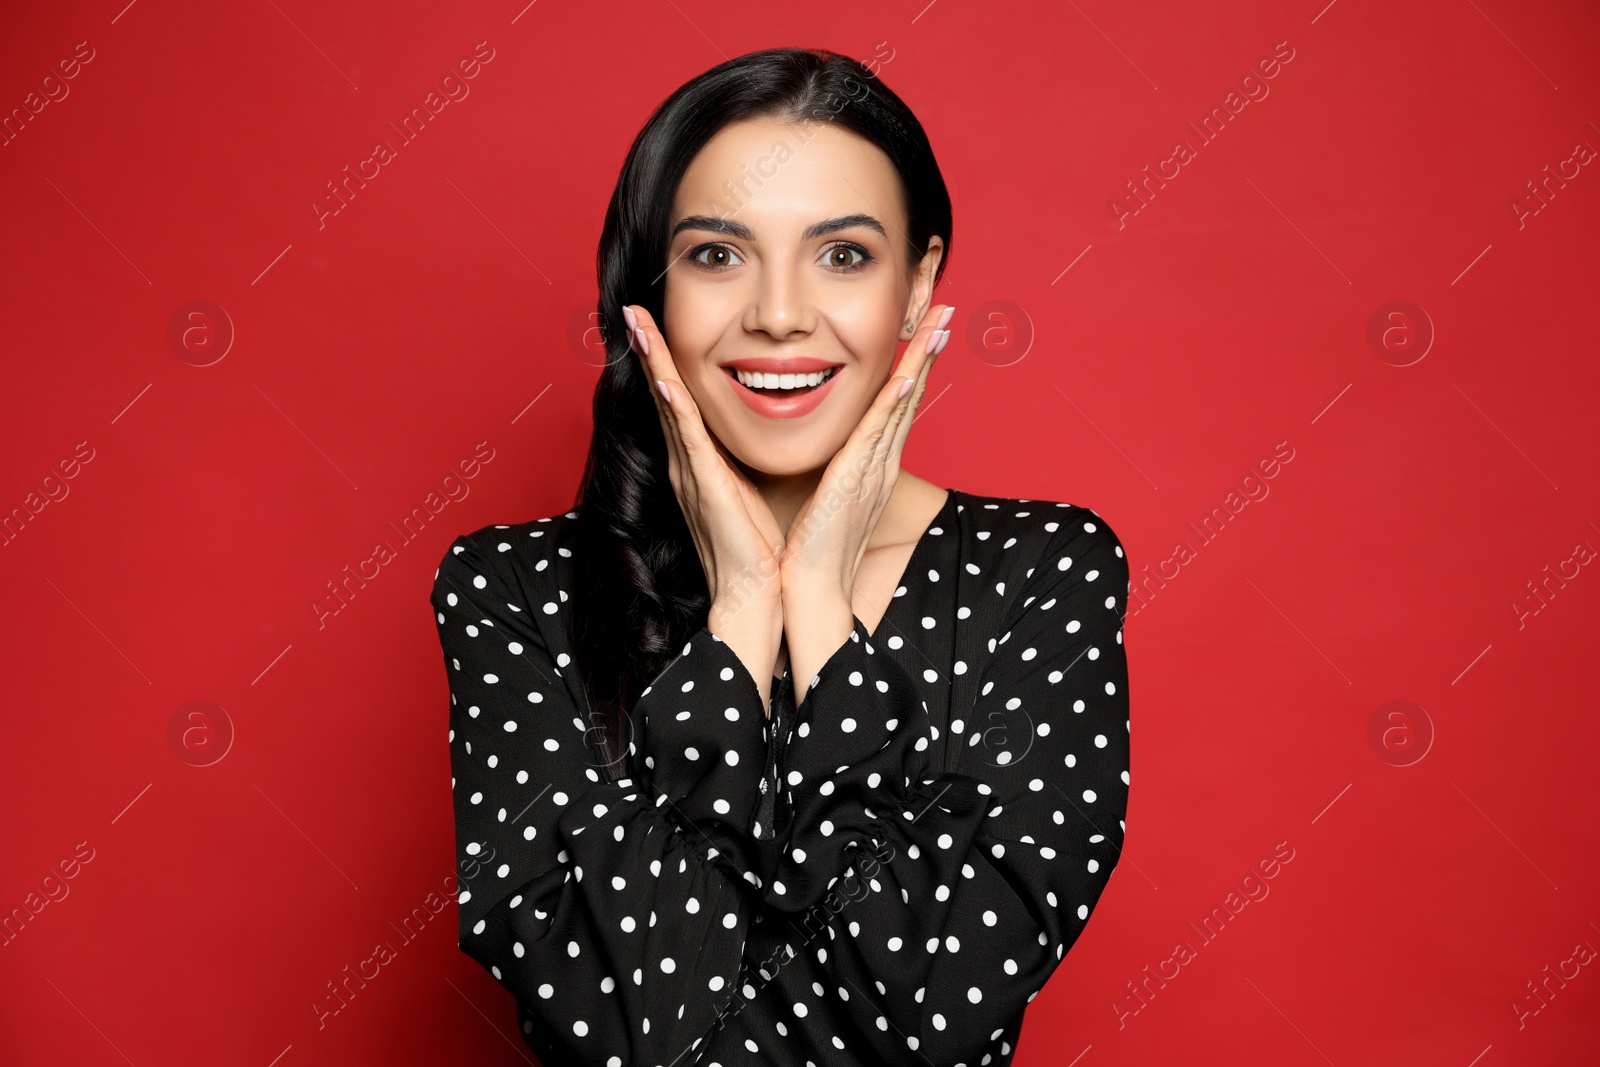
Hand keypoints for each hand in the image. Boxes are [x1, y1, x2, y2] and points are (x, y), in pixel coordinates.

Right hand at [624, 304, 785, 705]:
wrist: (754, 597)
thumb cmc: (758, 548)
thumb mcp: (748, 491)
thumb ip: (741, 462)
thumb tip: (757, 434)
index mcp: (699, 462)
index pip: (678, 400)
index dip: (664, 359)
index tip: (653, 321)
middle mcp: (687, 463)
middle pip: (663, 393)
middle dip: (647, 348)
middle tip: (631, 307)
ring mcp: (690, 473)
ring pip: (668, 405)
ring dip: (652, 361)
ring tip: (637, 321)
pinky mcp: (704, 487)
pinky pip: (686, 437)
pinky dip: (673, 404)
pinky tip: (663, 376)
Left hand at [778, 303, 952, 696]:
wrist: (808, 589)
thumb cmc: (810, 547)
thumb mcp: (825, 495)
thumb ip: (831, 466)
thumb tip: (830, 447)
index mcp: (870, 463)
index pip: (897, 403)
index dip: (914, 362)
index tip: (925, 326)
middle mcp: (879, 461)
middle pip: (910, 394)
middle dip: (928, 349)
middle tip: (944, 306)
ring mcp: (872, 470)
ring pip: (902, 404)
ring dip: (921, 362)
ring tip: (938, 322)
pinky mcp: (856, 481)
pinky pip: (878, 434)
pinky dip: (895, 403)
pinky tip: (907, 375)